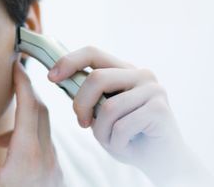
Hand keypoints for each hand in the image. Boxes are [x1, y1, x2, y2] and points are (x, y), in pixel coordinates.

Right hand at [0, 61, 63, 186]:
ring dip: (27, 116)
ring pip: (43, 128)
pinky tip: (9, 149)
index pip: (30, 106)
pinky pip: (43, 144)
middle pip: (40, 112)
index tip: (16, 66)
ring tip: (2, 126)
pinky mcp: (52, 174)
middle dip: (27, 92)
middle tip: (12, 80)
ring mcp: (52, 165)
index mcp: (28, 154)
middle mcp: (46, 155)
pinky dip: (28, 136)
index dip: (24, 83)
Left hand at [48, 46, 213, 186]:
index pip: (93, 52)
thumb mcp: (101, 114)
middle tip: (82, 123)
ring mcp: (153, 90)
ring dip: (102, 133)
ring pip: (108, 108)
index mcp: (125, 70)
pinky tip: (128, 146)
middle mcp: (141, 74)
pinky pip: (121, 126)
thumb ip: (88, 96)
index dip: (69, 61)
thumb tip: (59, 78)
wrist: (162, 161)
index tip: (51, 77)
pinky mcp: (160, 109)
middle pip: (96, 78)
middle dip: (81, 104)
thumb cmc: (128, 137)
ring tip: (114, 141)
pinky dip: (117, 143)